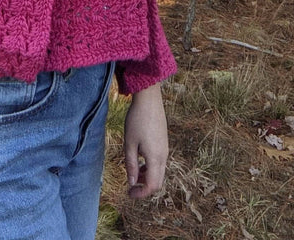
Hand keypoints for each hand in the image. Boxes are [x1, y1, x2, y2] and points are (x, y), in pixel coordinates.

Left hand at [124, 83, 168, 198]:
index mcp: (155, 157)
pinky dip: (150, 167)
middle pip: (158, 181)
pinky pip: (160, 162)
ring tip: (133, 172)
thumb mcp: (129, 143)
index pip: (152, 185)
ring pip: (159, 171)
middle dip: (145, 188)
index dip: (141, 194)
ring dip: (147, 177)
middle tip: (130, 187)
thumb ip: (131, 164)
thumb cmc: (137, 120)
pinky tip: (139, 159)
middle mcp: (164, 155)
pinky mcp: (164, 142)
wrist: (149, 99)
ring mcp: (165, 148)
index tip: (129, 193)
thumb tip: (132, 182)